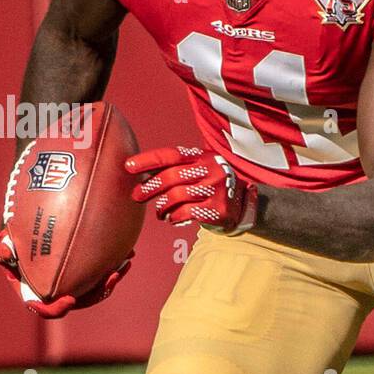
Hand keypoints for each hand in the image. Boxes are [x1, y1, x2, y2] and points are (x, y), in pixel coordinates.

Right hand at [0, 228, 130, 317]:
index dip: (56, 308)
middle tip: (112, 276)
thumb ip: (3, 247)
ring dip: (111, 278)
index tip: (69, 299)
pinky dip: (115, 264)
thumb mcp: (7, 239)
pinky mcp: (88, 271)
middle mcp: (57, 290)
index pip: (45, 308)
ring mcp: (74, 281)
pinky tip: (129, 252)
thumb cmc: (19, 232)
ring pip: (95, 288)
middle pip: (80, 300)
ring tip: (125, 262)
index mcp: (35, 291)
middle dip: (98, 291)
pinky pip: (103, 273)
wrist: (40, 220)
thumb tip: (5, 251)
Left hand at [125, 145, 257, 232]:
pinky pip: (186, 213)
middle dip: (149, 187)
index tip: (128, 166)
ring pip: (176, 196)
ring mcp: (215, 189)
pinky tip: (172, 218)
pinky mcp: (217, 209)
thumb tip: (141, 173)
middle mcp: (210, 170)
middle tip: (137, 196)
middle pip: (171, 177)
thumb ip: (175, 169)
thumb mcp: (198, 170)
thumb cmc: (211, 185)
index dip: (148, 160)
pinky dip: (174, 216)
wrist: (244, 203)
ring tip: (158, 212)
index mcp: (202, 157)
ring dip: (161, 206)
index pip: (171, 155)